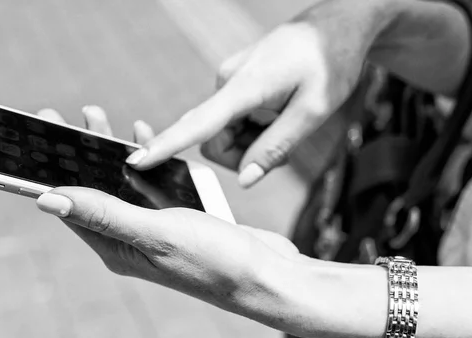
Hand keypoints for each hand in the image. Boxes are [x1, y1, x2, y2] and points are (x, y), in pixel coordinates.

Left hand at [35, 106, 306, 319]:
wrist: (269, 277)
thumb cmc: (216, 262)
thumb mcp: (157, 233)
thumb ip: (105, 214)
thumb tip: (46, 200)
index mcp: (116, 248)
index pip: (70, 205)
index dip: (49, 170)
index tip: (35, 132)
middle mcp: (130, 240)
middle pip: (93, 191)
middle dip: (78, 152)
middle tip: (62, 116)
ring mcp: (155, 229)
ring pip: (122, 184)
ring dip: (110, 151)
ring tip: (96, 119)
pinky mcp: (178, 219)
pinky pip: (151, 184)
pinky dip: (145, 160)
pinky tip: (145, 140)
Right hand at [124, 0, 395, 186]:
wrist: (335, 25)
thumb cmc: (329, 63)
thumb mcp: (314, 111)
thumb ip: (275, 147)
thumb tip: (244, 179)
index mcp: (245, 86)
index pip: (199, 123)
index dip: (167, 146)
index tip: (136, 161)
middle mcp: (227, 83)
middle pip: (214, 141)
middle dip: (243, 154)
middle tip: (282, 148)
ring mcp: (229, 83)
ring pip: (225, 135)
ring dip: (252, 142)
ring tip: (285, 123)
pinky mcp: (235, 85)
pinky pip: (233, 121)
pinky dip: (254, 129)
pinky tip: (278, 114)